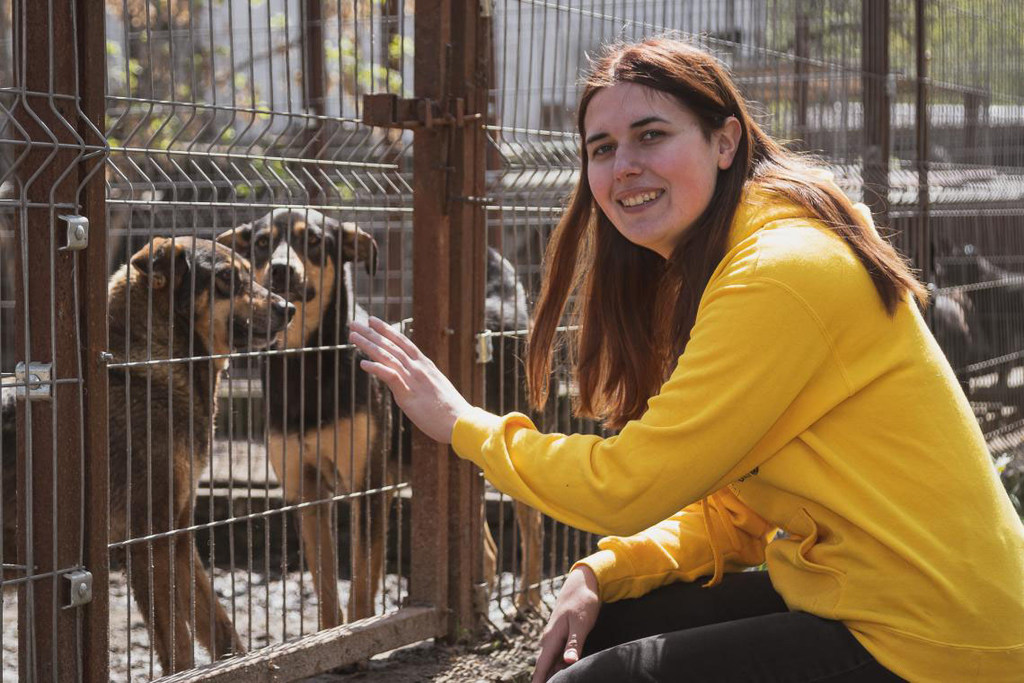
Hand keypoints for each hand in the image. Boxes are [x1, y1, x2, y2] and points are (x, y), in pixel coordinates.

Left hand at [348, 317, 472, 444]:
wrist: (461, 423)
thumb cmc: (450, 410)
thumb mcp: (436, 388)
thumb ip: (423, 381)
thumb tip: (412, 382)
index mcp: (425, 365)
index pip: (403, 342)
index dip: (387, 330)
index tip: (373, 321)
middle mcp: (418, 368)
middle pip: (391, 346)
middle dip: (371, 333)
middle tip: (354, 323)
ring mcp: (413, 380)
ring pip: (388, 357)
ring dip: (368, 345)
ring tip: (352, 336)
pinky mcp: (408, 395)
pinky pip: (390, 377)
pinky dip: (376, 368)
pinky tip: (362, 364)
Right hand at [533, 565, 600, 681]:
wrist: (582, 584)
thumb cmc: (582, 602)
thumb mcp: (581, 623)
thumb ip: (574, 643)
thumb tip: (568, 663)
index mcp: (551, 638)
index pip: (541, 667)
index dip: (539, 682)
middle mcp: (549, 640)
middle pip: (544, 667)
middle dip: (546, 680)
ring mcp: (554, 638)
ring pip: (551, 662)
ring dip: (553, 674)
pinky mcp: (561, 636)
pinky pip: (557, 656)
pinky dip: (559, 666)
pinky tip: (565, 673)